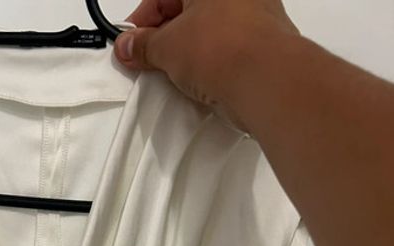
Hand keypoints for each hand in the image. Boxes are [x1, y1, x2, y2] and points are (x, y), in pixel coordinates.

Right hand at [113, 0, 301, 132]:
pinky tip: (203, 82)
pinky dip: (213, 63)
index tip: (130, 47)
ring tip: (176, 75)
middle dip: (165, 38)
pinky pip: (230, 49)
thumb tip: (130, 46)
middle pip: (188, 12)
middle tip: (150, 62)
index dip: (142, 23)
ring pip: (210, 31)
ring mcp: (256, 14)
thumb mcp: (167, 47)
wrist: (266, 79)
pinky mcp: (265, 42)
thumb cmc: (224, 48)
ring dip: (189, 52)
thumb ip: (144, 46)